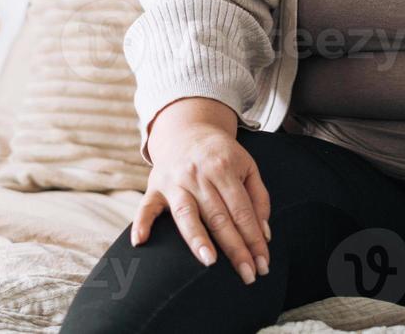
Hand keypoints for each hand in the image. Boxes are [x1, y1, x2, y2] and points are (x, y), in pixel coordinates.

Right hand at [136, 97, 270, 284]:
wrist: (187, 130)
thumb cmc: (222, 155)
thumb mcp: (247, 166)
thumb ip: (259, 198)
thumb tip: (264, 234)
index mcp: (224, 168)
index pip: (242, 210)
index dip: (254, 239)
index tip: (262, 264)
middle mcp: (198, 174)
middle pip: (218, 217)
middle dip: (235, 248)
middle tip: (247, 274)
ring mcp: (175, 181)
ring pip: (186, 214)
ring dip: (197, 238)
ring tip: (209, 261)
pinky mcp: (155, 187)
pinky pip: (146, 207)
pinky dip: (141, 223)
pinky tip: (140, 242)